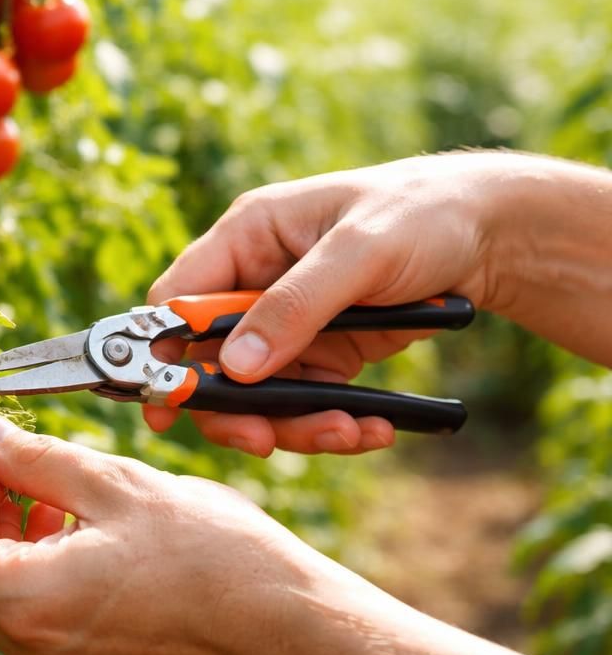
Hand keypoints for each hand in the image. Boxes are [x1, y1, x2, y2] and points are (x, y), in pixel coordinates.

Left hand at [0, 414, 322, 654]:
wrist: (290, 630)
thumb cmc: (213, 556)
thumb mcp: (115, 486)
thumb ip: (35, 459)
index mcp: (24, 603)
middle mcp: (28, 649)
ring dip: (0, 530)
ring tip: (36, 478)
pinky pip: (32, 613)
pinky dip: (31, 563)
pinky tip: (67, 520)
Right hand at [145, 153, 518, 456]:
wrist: (492, 233)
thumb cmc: (420, 214)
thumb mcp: (359, 252)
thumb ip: (294, 306)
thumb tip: (233, 367)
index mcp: (246, 238)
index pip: (177, 302)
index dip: (161, 353)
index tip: (167, 403)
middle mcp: (255, 283)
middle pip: (211, 362)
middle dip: (235, 408)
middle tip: (263, 440)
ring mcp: (287, 323)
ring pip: (258, 394)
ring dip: (295, 424)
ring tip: (347, 432)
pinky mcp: (323, 353)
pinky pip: (307, 402)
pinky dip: (333, 423)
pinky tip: (372, 429)